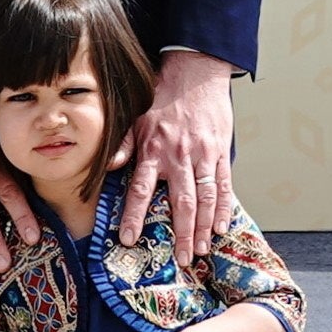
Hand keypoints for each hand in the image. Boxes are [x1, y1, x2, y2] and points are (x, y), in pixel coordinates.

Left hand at [126, 52, 239, 266]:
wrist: (195, 72)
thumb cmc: (162, 95)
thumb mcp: (135, 116)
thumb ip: (123, 144)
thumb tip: (108, 166)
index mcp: (154, 149)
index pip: (141, 189)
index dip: (135, 215)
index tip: (129, 239)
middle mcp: (178, 155)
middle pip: (181, 202)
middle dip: (181, 233)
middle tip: (183, 259)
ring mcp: (202, 155)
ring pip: (205, 197)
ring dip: (204, 227)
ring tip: (202, 250)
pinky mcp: (219, 152)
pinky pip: (223, 184)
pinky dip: (223, 207)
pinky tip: (222, 227)